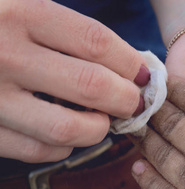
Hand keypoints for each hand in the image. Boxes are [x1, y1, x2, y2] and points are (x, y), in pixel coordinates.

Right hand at [0, 0, 146, 161]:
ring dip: (98, 129)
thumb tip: (131, 64)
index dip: (132, 63)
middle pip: (92, 86)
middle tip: (133, 103)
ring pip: (68, 129)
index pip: (97, 43)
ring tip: (103, 121)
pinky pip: (37, 152)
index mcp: (19, 12)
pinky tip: (68, 138)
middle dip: (126, 100)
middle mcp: (4, 53)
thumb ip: (67, 29)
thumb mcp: (18, 5)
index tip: (145, 75)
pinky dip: (64, 150)